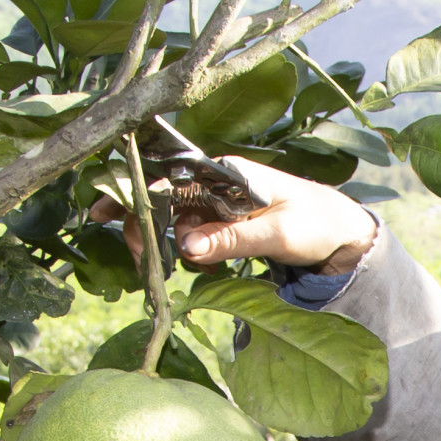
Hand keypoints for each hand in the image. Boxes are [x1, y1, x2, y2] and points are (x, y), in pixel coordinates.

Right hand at [88, 156, 376, 276]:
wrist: (340, 230)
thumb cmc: (315, 223)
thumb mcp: (277, 233)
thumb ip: (232, 238)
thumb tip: (186, 247)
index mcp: (227, 173)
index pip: (167, 174)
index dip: (131, 189)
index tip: (100, 209)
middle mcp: (216, 181)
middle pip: (160, 196)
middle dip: (143, 225)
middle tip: (146, 260)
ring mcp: (217, 201)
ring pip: (172, 218)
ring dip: (168, 244)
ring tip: (183, 268)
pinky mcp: (222, 220)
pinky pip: (190, 233)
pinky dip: (188, 251)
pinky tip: (204, 268)